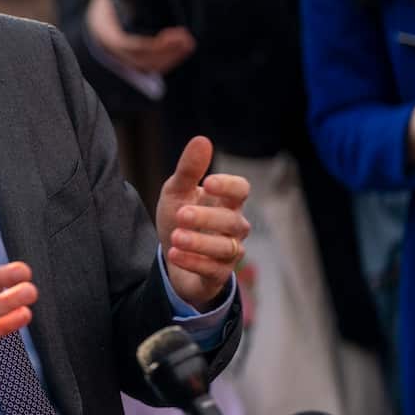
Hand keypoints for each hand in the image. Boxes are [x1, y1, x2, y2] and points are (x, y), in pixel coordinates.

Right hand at [85, 0, 195, 74]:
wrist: (97, 18)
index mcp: (106, 30)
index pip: (129, 44)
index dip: (152, 43)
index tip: (173, 34)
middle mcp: (111, 49)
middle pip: (141, 58)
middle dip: (166, 51)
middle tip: (186, 39)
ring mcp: (121, 58)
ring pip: (147, 65)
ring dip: (170, 57)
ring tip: (189, 43)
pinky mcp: (132, 63)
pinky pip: (149, 67)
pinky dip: (167, 61)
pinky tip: (182, 50)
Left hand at [155, 136, 250, 309]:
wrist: (173, 256)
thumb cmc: (180, 218)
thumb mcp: (177, 192)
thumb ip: (189, 169)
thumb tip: (202, 139)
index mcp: (226, 202)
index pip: (241, 190)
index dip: (229, 186)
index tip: (208, 181)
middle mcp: (234, 226)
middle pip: (232, 221)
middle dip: (206, 218)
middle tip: (180, 215)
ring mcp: (229, 252)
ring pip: (226, 247)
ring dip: (200, 242)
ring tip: (176, 237)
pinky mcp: (219, 275)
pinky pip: (213, 270)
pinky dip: (194, 262)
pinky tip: (174, 254)